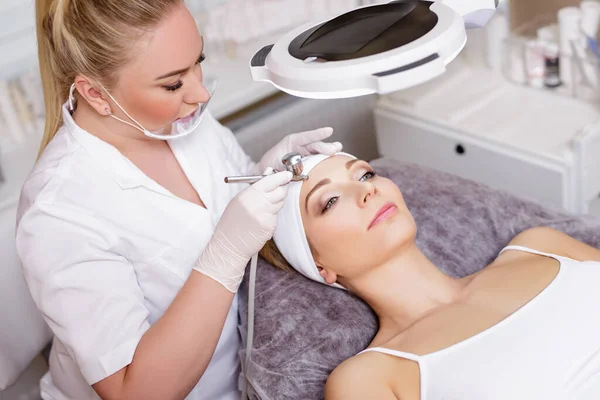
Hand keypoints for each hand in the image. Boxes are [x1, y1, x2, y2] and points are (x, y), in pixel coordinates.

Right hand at [193, 170, 292, 291]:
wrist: (229, 245)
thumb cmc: (232, 223)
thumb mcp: (239, 201)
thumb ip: (255, 187)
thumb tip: (269, 172)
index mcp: (247, 195)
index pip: (269, 181)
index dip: (281, 177)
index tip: (287, 174)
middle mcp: (256, 204)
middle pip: (280, 191)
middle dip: (281, 190)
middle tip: (277, 191)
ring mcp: (264, 215)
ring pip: (279, 204)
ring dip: (275, 204)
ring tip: (261, 210)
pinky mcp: (269, 226)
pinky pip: (276, 216)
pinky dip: (271, 217)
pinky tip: (260, 221)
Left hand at [257, 128, 342, 171]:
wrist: (265, 174)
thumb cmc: (267, 168)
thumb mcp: (271, 167)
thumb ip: (281, 171)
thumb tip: (289, 175)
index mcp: (290, 143)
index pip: (305, 137)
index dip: (317, 134)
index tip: (329, 131)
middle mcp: (299, 146)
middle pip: (314, 145)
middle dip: (325, 146)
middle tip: (335, 148)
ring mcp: (304, 154)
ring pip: (317, 151)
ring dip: (328, 151)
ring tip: (338, 149)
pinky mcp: (307, 162)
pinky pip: (316, 160)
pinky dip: (325, 159)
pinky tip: (334, 159)